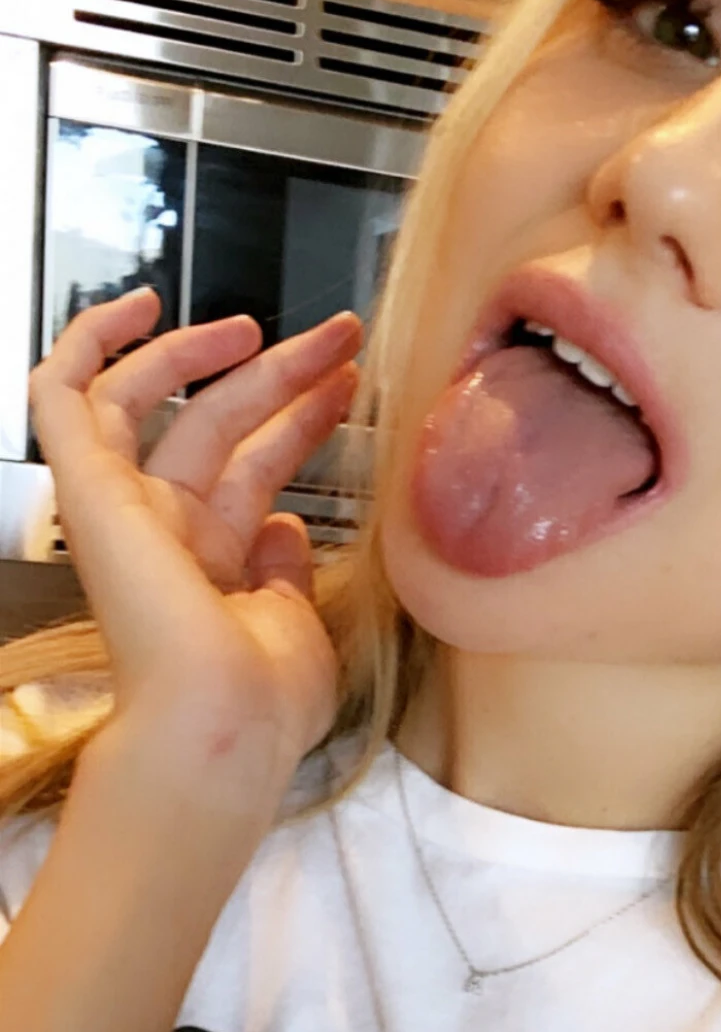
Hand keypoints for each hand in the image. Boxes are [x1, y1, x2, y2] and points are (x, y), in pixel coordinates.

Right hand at [28, 289, 363, 795]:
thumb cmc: (262, 704)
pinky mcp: (88, 491)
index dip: (300, 419)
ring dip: (207, 353)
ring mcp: (124, 511)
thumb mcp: (295, 622)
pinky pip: (62, 397)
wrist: (221, 723)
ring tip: (268, 325)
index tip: (346, 384)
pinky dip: (91, 344)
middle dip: (282, 375)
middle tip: (339, 338)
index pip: (253, 468)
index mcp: (213, 568)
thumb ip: (285, 567)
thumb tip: (285, 522)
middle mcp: (164, 536)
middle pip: (218, 424)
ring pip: (152, 401)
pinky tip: (140, 307)